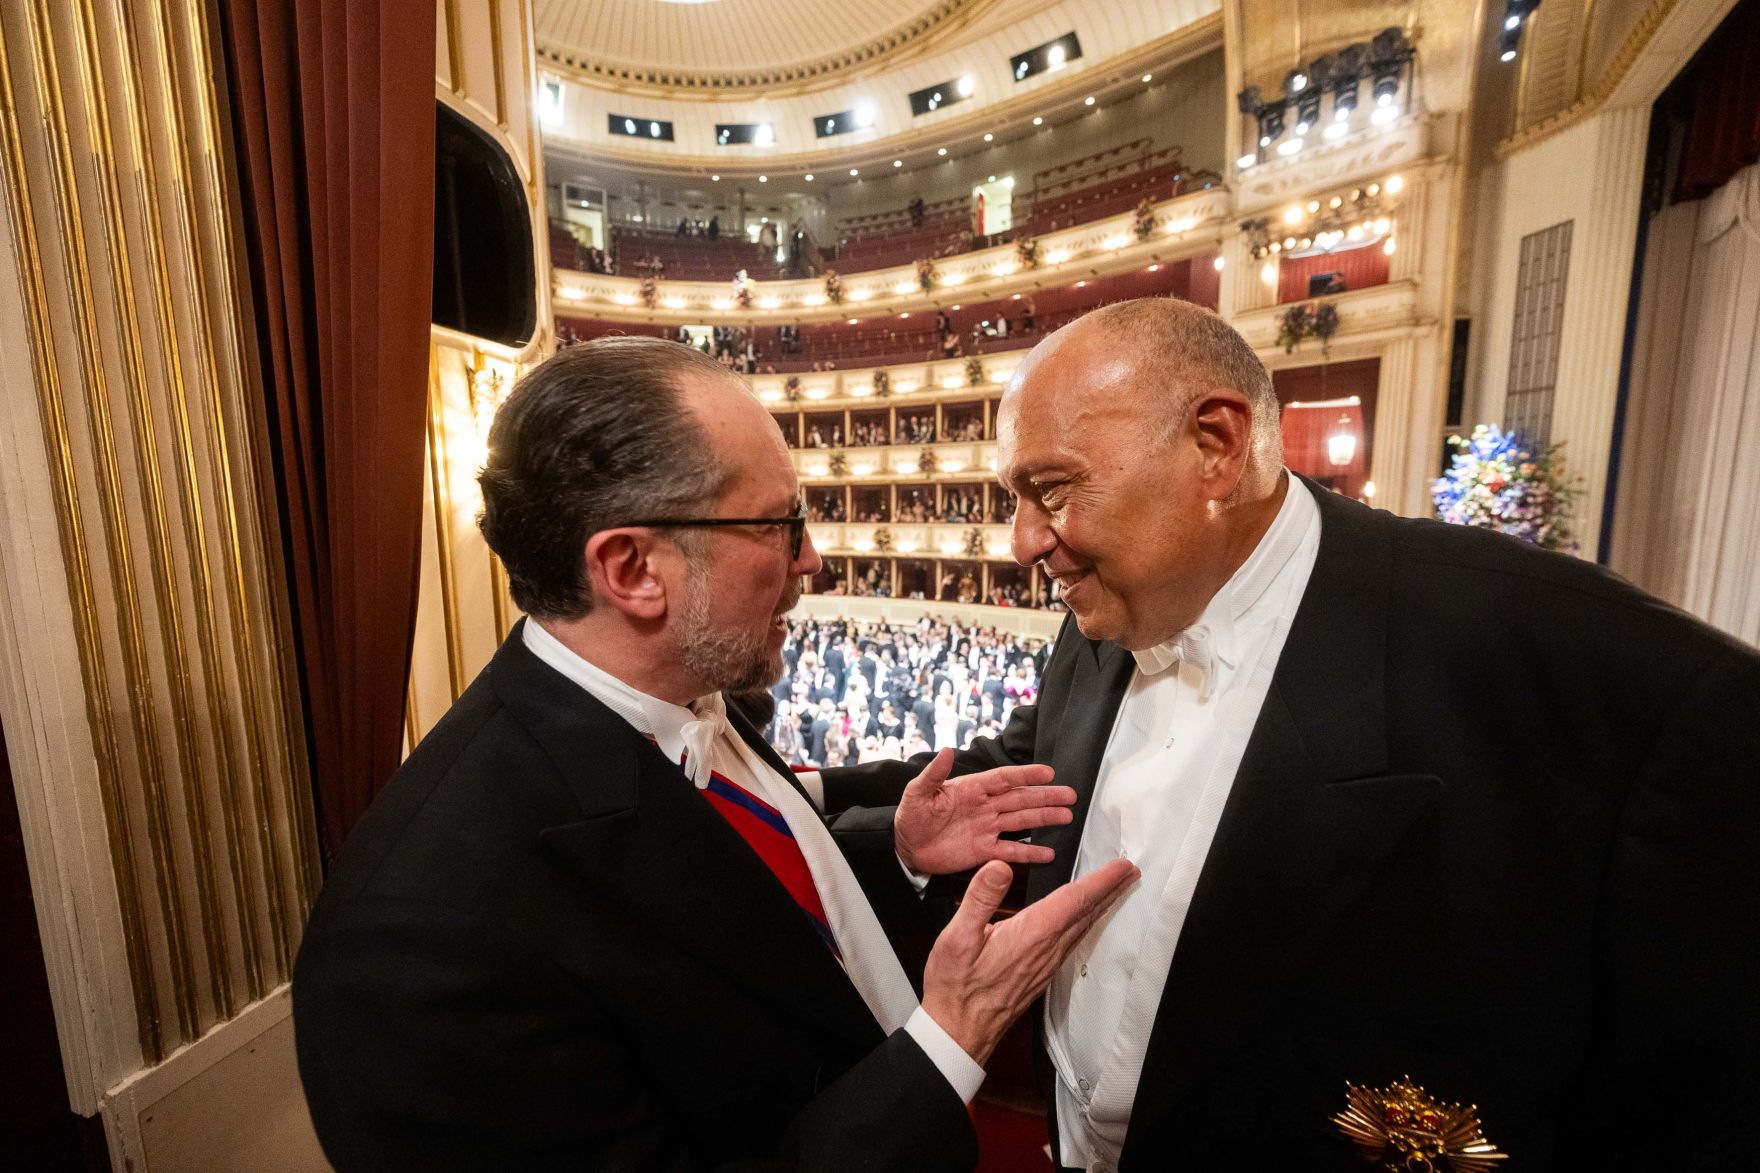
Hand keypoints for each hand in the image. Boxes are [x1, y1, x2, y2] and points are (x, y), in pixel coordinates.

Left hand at [894, 749, 1076, 874]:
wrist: (905, 848)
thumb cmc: (911, 816)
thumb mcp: (917, 793)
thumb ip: (934, 774)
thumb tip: (947, 750)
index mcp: (971, 789)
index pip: (1003, 779)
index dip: (1025, 775)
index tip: (1048, 773)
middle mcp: (985, 806)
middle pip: (1020, 799)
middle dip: (1045, 796)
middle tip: (1070, 795)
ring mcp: (987, 828)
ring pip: (1021, 821)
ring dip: (1044, 818)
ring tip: (1066, 816)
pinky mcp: (985, 851)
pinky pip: (1011, 851)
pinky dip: (1029, 852)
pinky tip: (1048, 852)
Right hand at [921, 858, 1137, 1065]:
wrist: (960, 1030)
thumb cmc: (957, 987)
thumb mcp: (958, 938)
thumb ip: (980, 898)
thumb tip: (1000, 867)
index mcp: (1031, 934)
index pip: (1075, 900)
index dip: (1102, 881)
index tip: (1123, 866)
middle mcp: (1046, 949)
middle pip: (1086, 913)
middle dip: (1110, 890)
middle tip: (1130, 872)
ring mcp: (1046, 963)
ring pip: (1082, 928)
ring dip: (1101, 906)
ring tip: (1114, 890)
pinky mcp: (1041, 973)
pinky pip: (1072, 941)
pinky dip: (1085, 923)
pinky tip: (1083, 922)